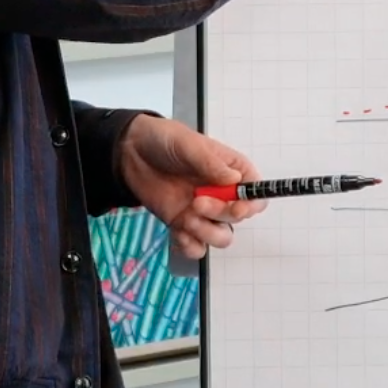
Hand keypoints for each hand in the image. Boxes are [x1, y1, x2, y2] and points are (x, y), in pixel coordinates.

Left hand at [115, 115, 266, 259]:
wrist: (131, 153)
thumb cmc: (163, 141)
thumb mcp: (188, 144)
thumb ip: (211, 163)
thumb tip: (235, 179)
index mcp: (231, 171)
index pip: (255, 194)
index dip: (251, 205)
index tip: (237, 207)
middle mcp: (221, 194)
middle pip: (238, 218)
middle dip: (219, 214)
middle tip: (197, 202)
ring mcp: (203, 212)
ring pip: (221, 237)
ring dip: (206, 233)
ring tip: (187, 218)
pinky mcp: (184, 224)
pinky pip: (197, 247)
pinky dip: (190, 246)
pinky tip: (178, 233)